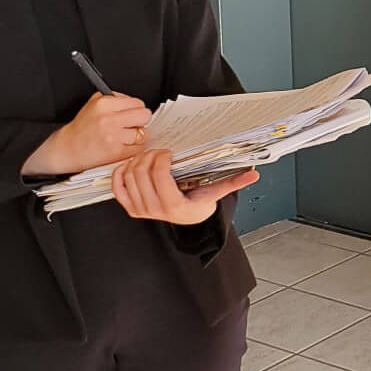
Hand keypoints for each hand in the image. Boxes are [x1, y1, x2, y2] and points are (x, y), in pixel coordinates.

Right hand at [23, 92, 152, 175]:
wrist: (68, 149)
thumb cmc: (82, 128)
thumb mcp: (93, 104)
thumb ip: (115, 98)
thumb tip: (134, 102)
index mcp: (104, 104)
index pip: (137, 102)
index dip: (137, 109)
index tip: (132, 113)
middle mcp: (109, 119)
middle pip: (145, 116)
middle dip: (141, 120)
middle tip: (132, 124)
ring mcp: (113, 136)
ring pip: (144, 133)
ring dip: (137, 136)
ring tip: (124, 137)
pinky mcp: (116, 152)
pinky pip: (139, 148)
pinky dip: (134, 148)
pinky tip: (123, 146)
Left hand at [112, 149, 259, 224]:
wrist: (188, 219)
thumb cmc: (199, 204)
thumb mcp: (215, 192)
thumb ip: (233, 183)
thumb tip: (253, 175)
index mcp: (174, 206)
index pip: (159, 176)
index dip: (160, 159)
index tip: (168, 153)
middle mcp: (154, 210)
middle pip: (141, 173)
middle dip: (149, 156)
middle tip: (159, 151)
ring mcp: (141, 210)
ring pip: (129, 176)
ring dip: (136, 161)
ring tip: (148, 157)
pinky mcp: (131, 208)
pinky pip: (117, 187)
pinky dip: (120, 173)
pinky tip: (131, 164)